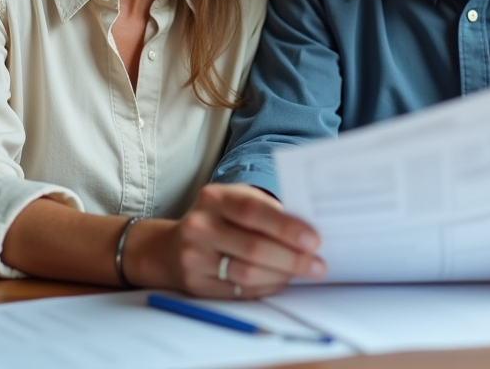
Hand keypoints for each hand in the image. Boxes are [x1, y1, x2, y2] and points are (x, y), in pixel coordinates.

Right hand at [153, 183, 325, 298]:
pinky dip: (266, 288)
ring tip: (304, 273)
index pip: (253, 211)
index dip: (286, 227)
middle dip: (292, 258)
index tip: (314, 239)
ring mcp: (194, 257)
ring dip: (282, 275)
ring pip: (248, 273)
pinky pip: (239, 291)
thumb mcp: (235, 201)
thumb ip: (266, 210)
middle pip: (253, 247)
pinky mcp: (195, 284)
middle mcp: (200, 225)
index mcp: (214, 197)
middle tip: (318, 264)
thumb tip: (309, 230)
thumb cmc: (218, 219)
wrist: (171, 247)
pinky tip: (281, 281)